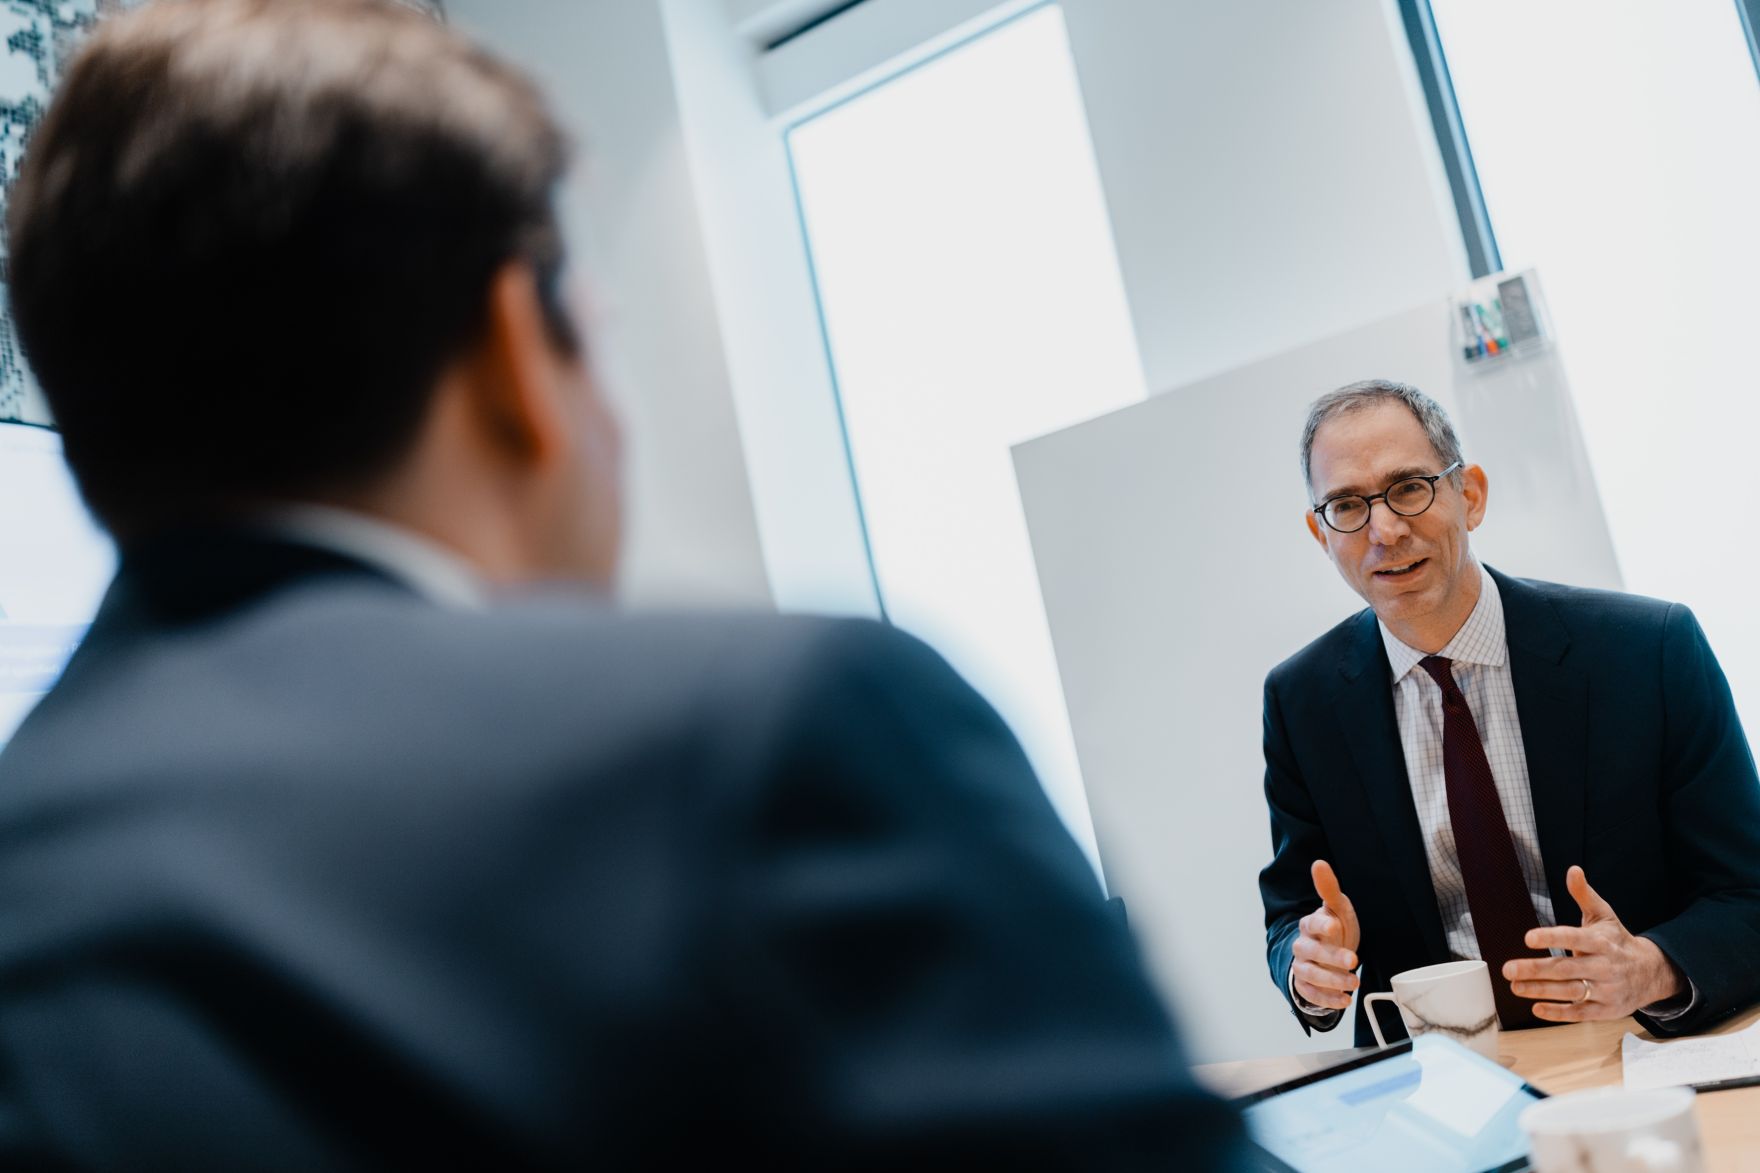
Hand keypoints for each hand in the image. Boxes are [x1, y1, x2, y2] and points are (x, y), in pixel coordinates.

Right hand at [1292, 860, 1361, 1011]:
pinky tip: (1344, 1000)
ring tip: (1354, 983)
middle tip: (1353, 960)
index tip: (1335, 926)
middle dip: (1331, 957)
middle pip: (1310, 952)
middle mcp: (1302, 946)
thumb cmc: (1334, 929)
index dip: (1321, 925)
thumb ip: (1329, 889)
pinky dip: (1327, 999)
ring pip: (1309, 975)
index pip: (1311, 924)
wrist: (1327, 954)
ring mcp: (1302, 967)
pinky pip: (1311, 995)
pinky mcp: (1305, 987)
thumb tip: (1319, 863)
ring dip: (1332, 980)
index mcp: (1309, 925)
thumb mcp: (1337, 909)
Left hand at [1503, 866, 1685, 1021]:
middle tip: (1508, 969)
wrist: (1651, 972)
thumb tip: (1573, 870)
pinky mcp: (1605, 1009)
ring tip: (1515, 987)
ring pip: (1570, 991)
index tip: (1528, 938)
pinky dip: (1558, 1012)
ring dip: (1540, 991)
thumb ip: (1584, 895)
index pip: (1574, 938)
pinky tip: (1535, 1008)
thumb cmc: (1617, 941)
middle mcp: (1604, 966)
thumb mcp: (1604, 915)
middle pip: (1566, 968)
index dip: (1551, 937)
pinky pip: (1580, 1013)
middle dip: (1535, 970)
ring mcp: (1606, 989)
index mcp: (1601, 941)